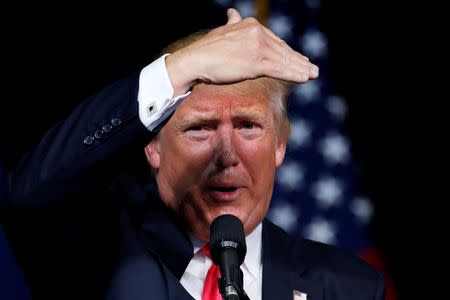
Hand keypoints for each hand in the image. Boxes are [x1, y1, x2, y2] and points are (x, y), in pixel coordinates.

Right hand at [166, 8, 318, 95]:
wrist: (195, 60)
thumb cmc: (206, 49)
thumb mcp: (223, 30)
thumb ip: (233, 23)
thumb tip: (233, 12)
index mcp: (250, 25)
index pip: (274, 41)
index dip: (288, 52)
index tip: (298, 59)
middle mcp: (257, 32)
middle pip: (282, 50)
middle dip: (298, 61)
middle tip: (312, 69)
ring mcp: (258, 47)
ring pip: (284, 60)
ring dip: (300, 69)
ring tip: (312, 75)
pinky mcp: (256, 63)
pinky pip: (280, 70)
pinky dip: (294, 74)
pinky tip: (305, 78)